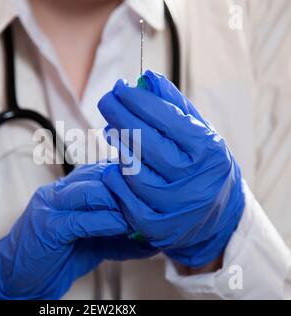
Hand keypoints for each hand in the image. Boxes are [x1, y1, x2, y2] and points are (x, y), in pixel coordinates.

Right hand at [0, 164, 157, 299]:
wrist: (14, 277)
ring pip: (91, 190)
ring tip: (141, 213)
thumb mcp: (92, 245)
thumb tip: (152, 240)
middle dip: (128, 186)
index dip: (127, 177)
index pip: (101, 171)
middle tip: (153, 197)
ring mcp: (50, 206)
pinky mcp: (47, 226)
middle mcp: (58, 192)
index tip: (154, 185)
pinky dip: (105, 222)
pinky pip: (81, 219)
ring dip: (119, 201)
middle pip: (98, 175)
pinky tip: (122, 226)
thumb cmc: (54, 257)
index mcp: (67, 190)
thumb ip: (119, 238)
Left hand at [98, 71, 244, 267]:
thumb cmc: (204, 167)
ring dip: (119, 148)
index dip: (139, 101)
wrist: (217, 217)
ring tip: (110, 131)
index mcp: (208, 151)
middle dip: (121, 117)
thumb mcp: (201, 134)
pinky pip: (127, 201)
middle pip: (147, 143)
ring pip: (134, 172)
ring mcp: (175, 206)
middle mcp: (193, 180)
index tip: (120, 87)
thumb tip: (148, 78)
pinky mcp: (157, 227)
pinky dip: (116, 182)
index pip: (167, 119)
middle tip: (106, 101)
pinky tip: (112, 167)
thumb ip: (176, 107)